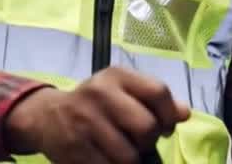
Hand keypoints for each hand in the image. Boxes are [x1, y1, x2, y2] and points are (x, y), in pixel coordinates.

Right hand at [4, 68, 190, 162]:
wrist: (47, 116)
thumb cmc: (95, 103)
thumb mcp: (123, 91)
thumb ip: (154, 98)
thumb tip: (184, 114)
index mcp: (117, 76)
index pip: (158, 92)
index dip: (168, 115)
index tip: (164, 126)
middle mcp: (101, 94)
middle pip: (147, 127)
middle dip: (149, 141)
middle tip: (140, 142)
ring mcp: (86, 122)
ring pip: (130, 156)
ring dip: (132, 160)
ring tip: (122, 151)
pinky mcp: (75, 148)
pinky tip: (108, 159)